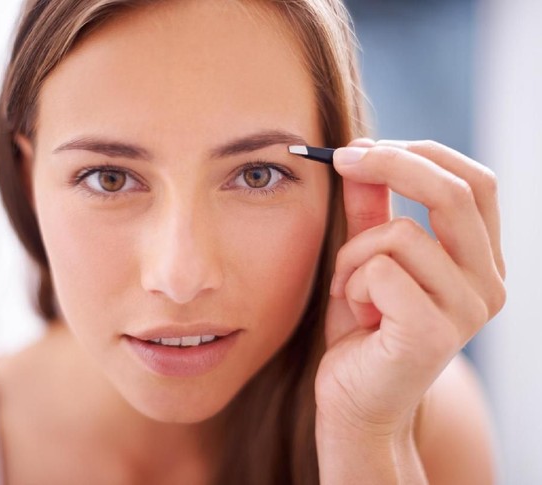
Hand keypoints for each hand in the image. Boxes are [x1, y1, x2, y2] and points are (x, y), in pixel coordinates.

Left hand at [314, 139, 505, 481]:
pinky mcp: (434, 334)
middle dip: (389, 162)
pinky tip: (356, 311)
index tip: (364, 145)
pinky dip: (352, 281)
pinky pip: (381, 270)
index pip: (475, 181)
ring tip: (349, 286)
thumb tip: (363, 150)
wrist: (354, 400)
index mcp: (483, 260)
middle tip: (341, 157)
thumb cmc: (364, 329)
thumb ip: (371, 207)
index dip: (421, 151)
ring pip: (402, 233)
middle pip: (453, 192)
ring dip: (354, 251)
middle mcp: (490, 284)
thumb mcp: (367, 257)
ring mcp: (468, 311)